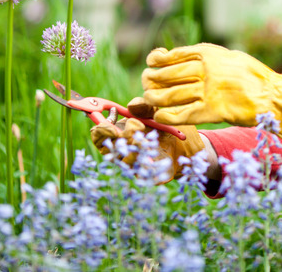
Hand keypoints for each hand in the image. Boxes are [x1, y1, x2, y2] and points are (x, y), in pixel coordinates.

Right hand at [90, 111, 204, 182]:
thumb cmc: (164, 128)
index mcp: (117, 134)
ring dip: (136, 145)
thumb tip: (131, 107)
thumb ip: (143, 106)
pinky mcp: (144, 176)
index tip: (115, 117)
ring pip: (123, 159)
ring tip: (149, 138)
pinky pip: (139, 171)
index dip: (102, 128)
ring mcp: (130, 165)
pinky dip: (147, 159)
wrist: (184, 146)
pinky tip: (155, 151)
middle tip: (138, 126)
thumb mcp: (155, 112)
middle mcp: (120, 151)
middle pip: (108, 148)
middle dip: (122, 135)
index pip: (97, 135)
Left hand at [141, 43, 281, 142]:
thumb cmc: (252, 76)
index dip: (157, 59)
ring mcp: (208, 91)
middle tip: (146, 83)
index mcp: (209, 54)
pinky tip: (159, 115)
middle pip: (167, 75)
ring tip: (149, 99)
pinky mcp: (212, 111)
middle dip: (152, 80)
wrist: (273, 95)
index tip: (151, 62)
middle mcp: (206, 70)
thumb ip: (207, 57)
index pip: (174, 55)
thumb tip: (179, 57)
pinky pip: (181, 114)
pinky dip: (166, 115)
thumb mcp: (229, 56)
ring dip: (154, 98)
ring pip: (170, 95)